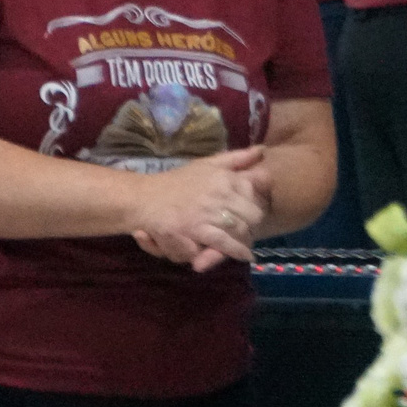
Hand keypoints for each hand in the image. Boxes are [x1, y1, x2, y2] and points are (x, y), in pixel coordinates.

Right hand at [130, 148, 268, 272]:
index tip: (255, 215)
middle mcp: (218, 195)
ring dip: (244, 244)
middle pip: (251, 217)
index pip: (254, 196)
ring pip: (238, 233)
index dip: (258, 208)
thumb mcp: (206, 164)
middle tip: (250, 235)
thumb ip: (236, 159)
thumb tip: (263, 150)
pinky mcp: (193, 232)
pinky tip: (238, 256)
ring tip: (246, 250)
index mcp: (223, 178)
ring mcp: (205, 215)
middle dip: (253, 228)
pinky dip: (231, 252)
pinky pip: (220, 246)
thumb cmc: (176, 182)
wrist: (143, 198)